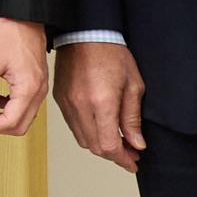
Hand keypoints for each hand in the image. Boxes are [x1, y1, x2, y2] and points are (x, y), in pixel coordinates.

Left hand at [0, 17, 51, 135]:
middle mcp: (38, 91)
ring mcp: (39, 86)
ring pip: (23, 115)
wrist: (22, 14)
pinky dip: (9, 105)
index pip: (10, 122)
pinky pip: (24, 102)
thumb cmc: (8, 32)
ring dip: (2, 116)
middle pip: (20, 125)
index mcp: (28, 89)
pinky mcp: (36, 79)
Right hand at [59, 40, 147, 171]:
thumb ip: (132, 118)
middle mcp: (80, 106)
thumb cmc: (111, 53)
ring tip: (116, 143)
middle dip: (113, 155)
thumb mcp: (133, 85)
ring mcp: (67, 103)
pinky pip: (73, 126)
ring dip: (100, 146)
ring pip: (82, 139)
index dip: (122, 159)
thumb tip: (136, 143)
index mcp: (101, 102)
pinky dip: (87, 133)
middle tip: (129, 155)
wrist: (85, 33)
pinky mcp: (60, 99)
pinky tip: (100, 129)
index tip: (133, 162)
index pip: (109, 145)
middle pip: (95, 146)